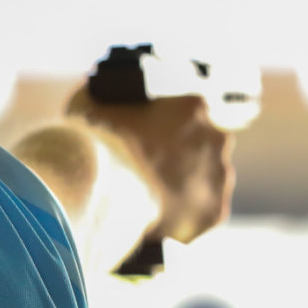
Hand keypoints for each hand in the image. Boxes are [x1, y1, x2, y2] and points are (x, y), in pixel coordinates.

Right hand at [65, 85, 234, 247]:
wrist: (99, 192)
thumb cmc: (95, 143)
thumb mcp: (88, 101)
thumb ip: (100, 93)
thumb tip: (94, 87)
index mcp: (192, 106)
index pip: (187, 111)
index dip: (165, 125)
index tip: (147, 137)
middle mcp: (216, 138)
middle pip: (201, 145)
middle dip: (179, 156)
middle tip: (147, 168)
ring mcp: (219, 177)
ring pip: (205, 180)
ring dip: (185, 186)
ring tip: (151, 197)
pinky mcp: (215, 212)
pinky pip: (202, 214)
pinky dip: (185, 217)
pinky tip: (161, 219)